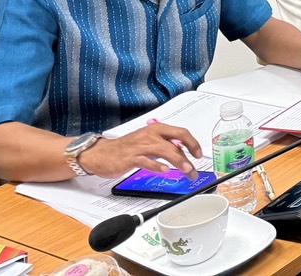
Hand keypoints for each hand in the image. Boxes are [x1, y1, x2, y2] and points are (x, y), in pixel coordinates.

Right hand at [77, 123, 202, 179]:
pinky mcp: (130, 158)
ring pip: (165, 151)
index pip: (181, 132)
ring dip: (178, 161)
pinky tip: (164, 170)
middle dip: (189, 154)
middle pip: (176, 141)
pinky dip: (156, 165)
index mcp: (156, 129)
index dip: (193, 143)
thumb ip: (164, 145)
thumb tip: (182, 151)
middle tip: (195, 167)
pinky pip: (146, 161)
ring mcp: (140, 146)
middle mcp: (150, 135)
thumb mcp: (148, 142)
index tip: (199, 154)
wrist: (100, 153)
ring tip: (186, 170)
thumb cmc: (126, 148)